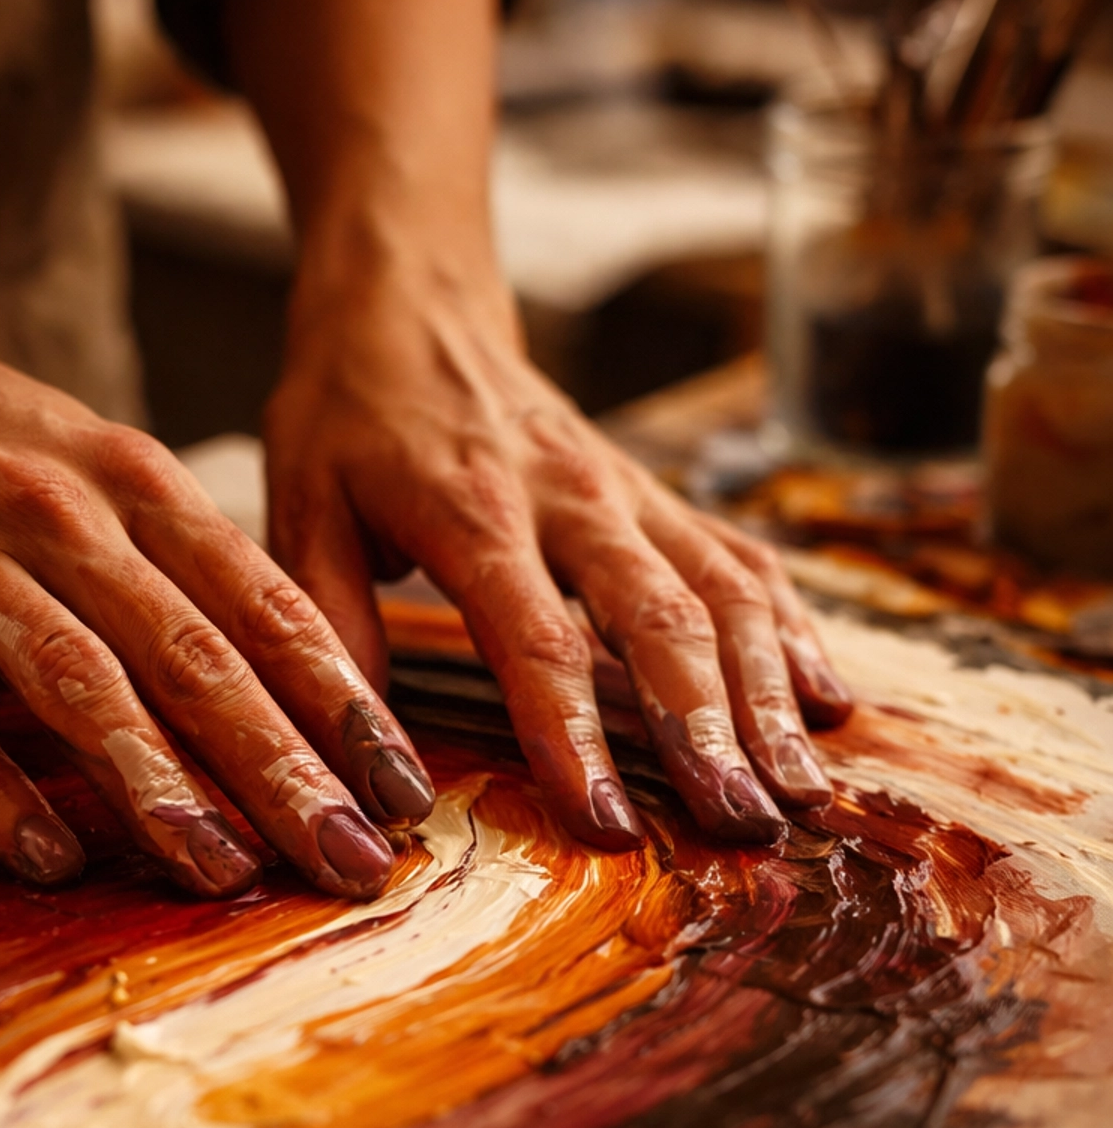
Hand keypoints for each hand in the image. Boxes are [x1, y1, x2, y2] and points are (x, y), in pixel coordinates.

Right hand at [0, 134, 432, 899]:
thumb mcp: (81, 462)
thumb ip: (168, 560)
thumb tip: (282, 677)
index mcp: (132, 478)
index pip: (265, 602)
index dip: (342, 704)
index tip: (406, 790)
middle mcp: (59, 509)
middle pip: (195, 653)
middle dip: (285, 768)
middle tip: (353, 860)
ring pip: (76, 679)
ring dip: (156, 785)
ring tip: (222, 872)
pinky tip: (47, 856)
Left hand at [266, 255, 851, 849]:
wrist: (411, 303)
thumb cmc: (348, 416)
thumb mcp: (303, 508)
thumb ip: (333, 624)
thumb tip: (359, 755)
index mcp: (473, 510)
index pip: (539, 639)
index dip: (577, 735)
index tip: (609, 824)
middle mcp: (571, 496)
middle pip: (663, 617)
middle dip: (711, 728)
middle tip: (745, 824)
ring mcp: (628, 490)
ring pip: (725, 589)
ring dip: (769, 692)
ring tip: (800, 788)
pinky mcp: (658, 493)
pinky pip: (741, 559)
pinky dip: (791, 629)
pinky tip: (824, 701)